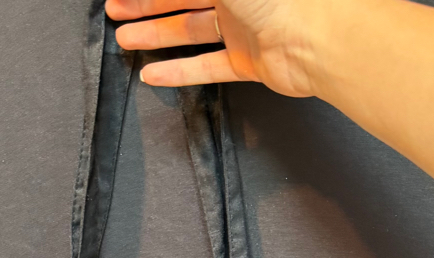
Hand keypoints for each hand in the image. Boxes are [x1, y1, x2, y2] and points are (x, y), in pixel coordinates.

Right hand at [103, 0, 332, 96]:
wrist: (317, 39)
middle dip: (145, 5)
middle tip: (116, 11)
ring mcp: (242, 30)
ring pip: (189, 32)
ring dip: (155, 35)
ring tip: (125, 40)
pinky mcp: (248, 62)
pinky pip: (206, 67)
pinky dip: (178, 72)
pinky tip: (154, 75)